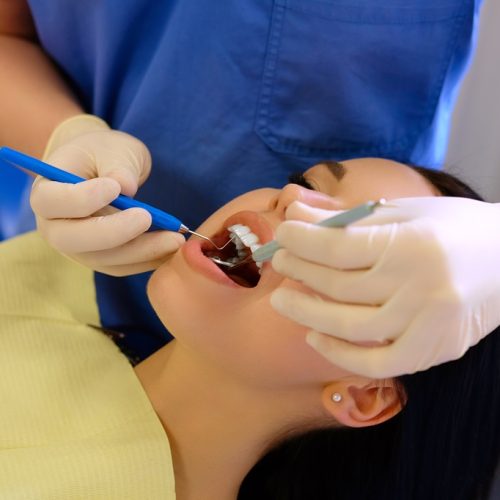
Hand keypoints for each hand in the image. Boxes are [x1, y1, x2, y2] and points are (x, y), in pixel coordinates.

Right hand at [31, 114, 183, 274]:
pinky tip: (171, 248)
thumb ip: (117, 164)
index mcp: (46, 191)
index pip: (51, 202)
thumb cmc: (102, 154)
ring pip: (103, 258)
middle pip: (73, 239)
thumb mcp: (111, 148)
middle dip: (113, 232)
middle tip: (147, 217)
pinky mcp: (100, 258)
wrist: (102, 169)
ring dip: (141, 251)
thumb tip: (126, 187)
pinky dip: (147, 260)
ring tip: (174, 238)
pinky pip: (122, 266)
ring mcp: (77, 247)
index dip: (81, 199)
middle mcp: (55, 226)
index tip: (114, 187)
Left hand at [270, 197, 499, 377]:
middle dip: (299, 272)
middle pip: (340, 285)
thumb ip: (346, 217)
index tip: (283, 234)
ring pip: (352, 327)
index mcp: (412, 243)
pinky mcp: (436, 350)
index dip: (302, 241)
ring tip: (281, 300)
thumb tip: (295, 213)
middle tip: (279, 262)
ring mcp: (429, 322)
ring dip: (308, 315)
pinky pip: (380, 363)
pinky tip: (315, 338)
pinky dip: (342, 355)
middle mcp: (421, 284)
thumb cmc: (452, 227)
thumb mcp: (401, 212)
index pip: (339, 246)